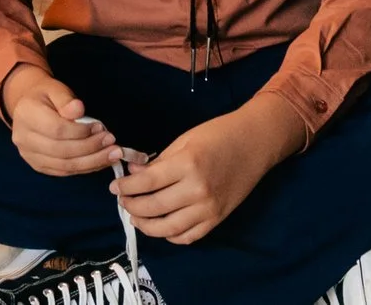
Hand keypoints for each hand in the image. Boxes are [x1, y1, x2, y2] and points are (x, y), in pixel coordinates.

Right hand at [0, 65, 119, 177]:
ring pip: (64, 165)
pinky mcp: (38, 166)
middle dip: (91, 148)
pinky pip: (64, 171)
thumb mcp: (54, 88)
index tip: (101, 127)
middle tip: (113, 142)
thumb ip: (66, 99)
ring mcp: (29, 156)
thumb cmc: (45, 95)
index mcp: (27, 116)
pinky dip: (85, 168)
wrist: (29, 106)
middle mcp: (24, 139)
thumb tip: (78, 110)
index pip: (57, 130)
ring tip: (112, 154)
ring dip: (92, 162)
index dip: (81, 131)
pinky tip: (101, 162)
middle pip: (62, 151)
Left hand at [110, 94, 303, 244]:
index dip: (126, 187)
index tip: (114, 187)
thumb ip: (159, 161)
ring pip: (168, 229)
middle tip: (123, 201)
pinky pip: (188, 236)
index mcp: (187, 164)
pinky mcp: (217, 219)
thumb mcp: (185, 140)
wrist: (255, 142)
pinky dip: (171, 236)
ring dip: (146, 226)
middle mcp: (197, 190)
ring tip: (136, 217)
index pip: (147, 183)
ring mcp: (208, 208)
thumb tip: (133, 174)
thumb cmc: (219, 134)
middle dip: (131, 206)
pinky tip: (161, 226)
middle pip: (153, 208)